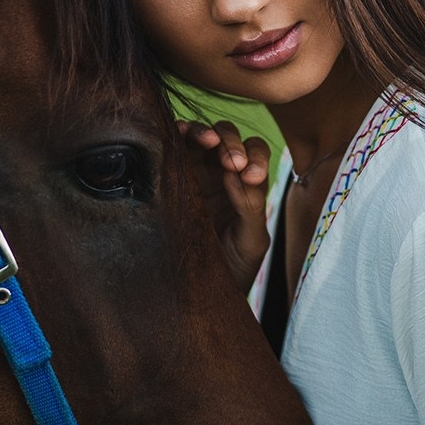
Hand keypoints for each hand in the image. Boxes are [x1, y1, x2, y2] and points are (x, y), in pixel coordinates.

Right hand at [177, 118, 270, 292]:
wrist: (201, 291)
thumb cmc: (233, 267)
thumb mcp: (252, 241)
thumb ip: (252, 208)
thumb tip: (238, 175)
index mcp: (246, 184)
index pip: (255, 153)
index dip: (255, 157)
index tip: (250, 176)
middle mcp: (221, 173)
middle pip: (229, 139)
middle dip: (232, 144)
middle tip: (232, 162)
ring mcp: (194, 173)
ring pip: (200, 137)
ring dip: (205, 133)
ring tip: (207, 142)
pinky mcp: (169, 177)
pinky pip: (172, 147)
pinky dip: (176, 134)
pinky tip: (177, 134)